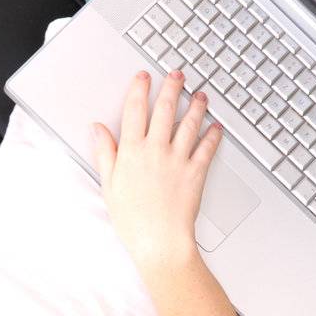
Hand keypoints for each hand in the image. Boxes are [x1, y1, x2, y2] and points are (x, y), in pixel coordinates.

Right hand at [89, 68, 223, 267]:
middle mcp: (156, 150)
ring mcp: (178, 159)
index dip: (139, 89)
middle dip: (172, 87)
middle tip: (177, 74)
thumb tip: (99, 130)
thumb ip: (105, 153)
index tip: (144, 77)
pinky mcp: (196, 172)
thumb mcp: (109, 185)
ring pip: (190, 123)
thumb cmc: (132, 219)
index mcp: (132, 151)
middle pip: (165, 109)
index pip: (135, 110)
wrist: (159, 241)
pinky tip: (216, 126)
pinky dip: (213, 135)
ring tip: (200, 95)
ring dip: (196, 105)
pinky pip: (207, 147)